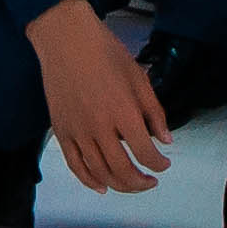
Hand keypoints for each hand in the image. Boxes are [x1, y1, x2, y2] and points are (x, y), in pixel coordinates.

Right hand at [32, 1, 169, 191]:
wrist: (66, 40)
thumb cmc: (105, 53)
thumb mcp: (139, 78)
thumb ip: (154, 112)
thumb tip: (165, 140)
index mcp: (123, 112)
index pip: (145, 152)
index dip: (158, 164)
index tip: (164, 163)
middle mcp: (99, 127)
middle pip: (123, 169)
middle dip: (140, 182)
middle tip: (150, 181)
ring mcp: (78, 131)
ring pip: (99, 172)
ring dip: (119, 185)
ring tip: (131, 185)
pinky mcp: (61, 131)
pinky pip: (75, 165)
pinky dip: (88, 180)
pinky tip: (101, 186)